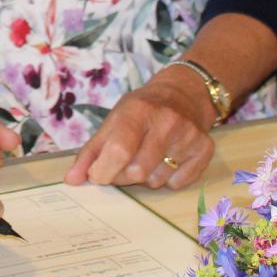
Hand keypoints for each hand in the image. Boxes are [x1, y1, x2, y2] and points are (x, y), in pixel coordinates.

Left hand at [63, 74, 213, 190]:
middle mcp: (167, 121)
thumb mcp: (113, 120)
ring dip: (146, 177)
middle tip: (123, 165)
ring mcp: (189, 135)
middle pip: (137, 171)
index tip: (98, 174)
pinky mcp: (205, 149)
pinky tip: (167, 159)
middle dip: (123, 176)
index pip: (119, 151)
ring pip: (157, 180)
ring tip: (147, 156)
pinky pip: (178, 183)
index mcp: (138, 110)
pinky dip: (168, 179)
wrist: (184, 93)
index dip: (103, 171)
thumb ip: (91, 151)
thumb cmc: (142, 109)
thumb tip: (71, 179)